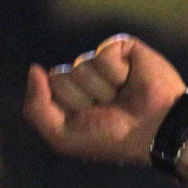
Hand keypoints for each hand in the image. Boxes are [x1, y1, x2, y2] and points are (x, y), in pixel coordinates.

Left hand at [23, 34, 184, 164]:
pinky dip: (116, 73)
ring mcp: (103, 63)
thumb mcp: (62, 137)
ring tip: (122, 98)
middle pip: (60, 76)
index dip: (67, 106)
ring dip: (102, 89)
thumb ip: (35, 109)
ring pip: (82, 66)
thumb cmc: (110, 139)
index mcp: (69, 100)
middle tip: (107, 109)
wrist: (152, 131)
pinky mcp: (122, 48)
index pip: (50, 88)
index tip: (88, 120)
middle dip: (82, 97)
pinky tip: (131, 82)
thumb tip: (34, 70)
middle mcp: (84, 80)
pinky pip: (103, 54)